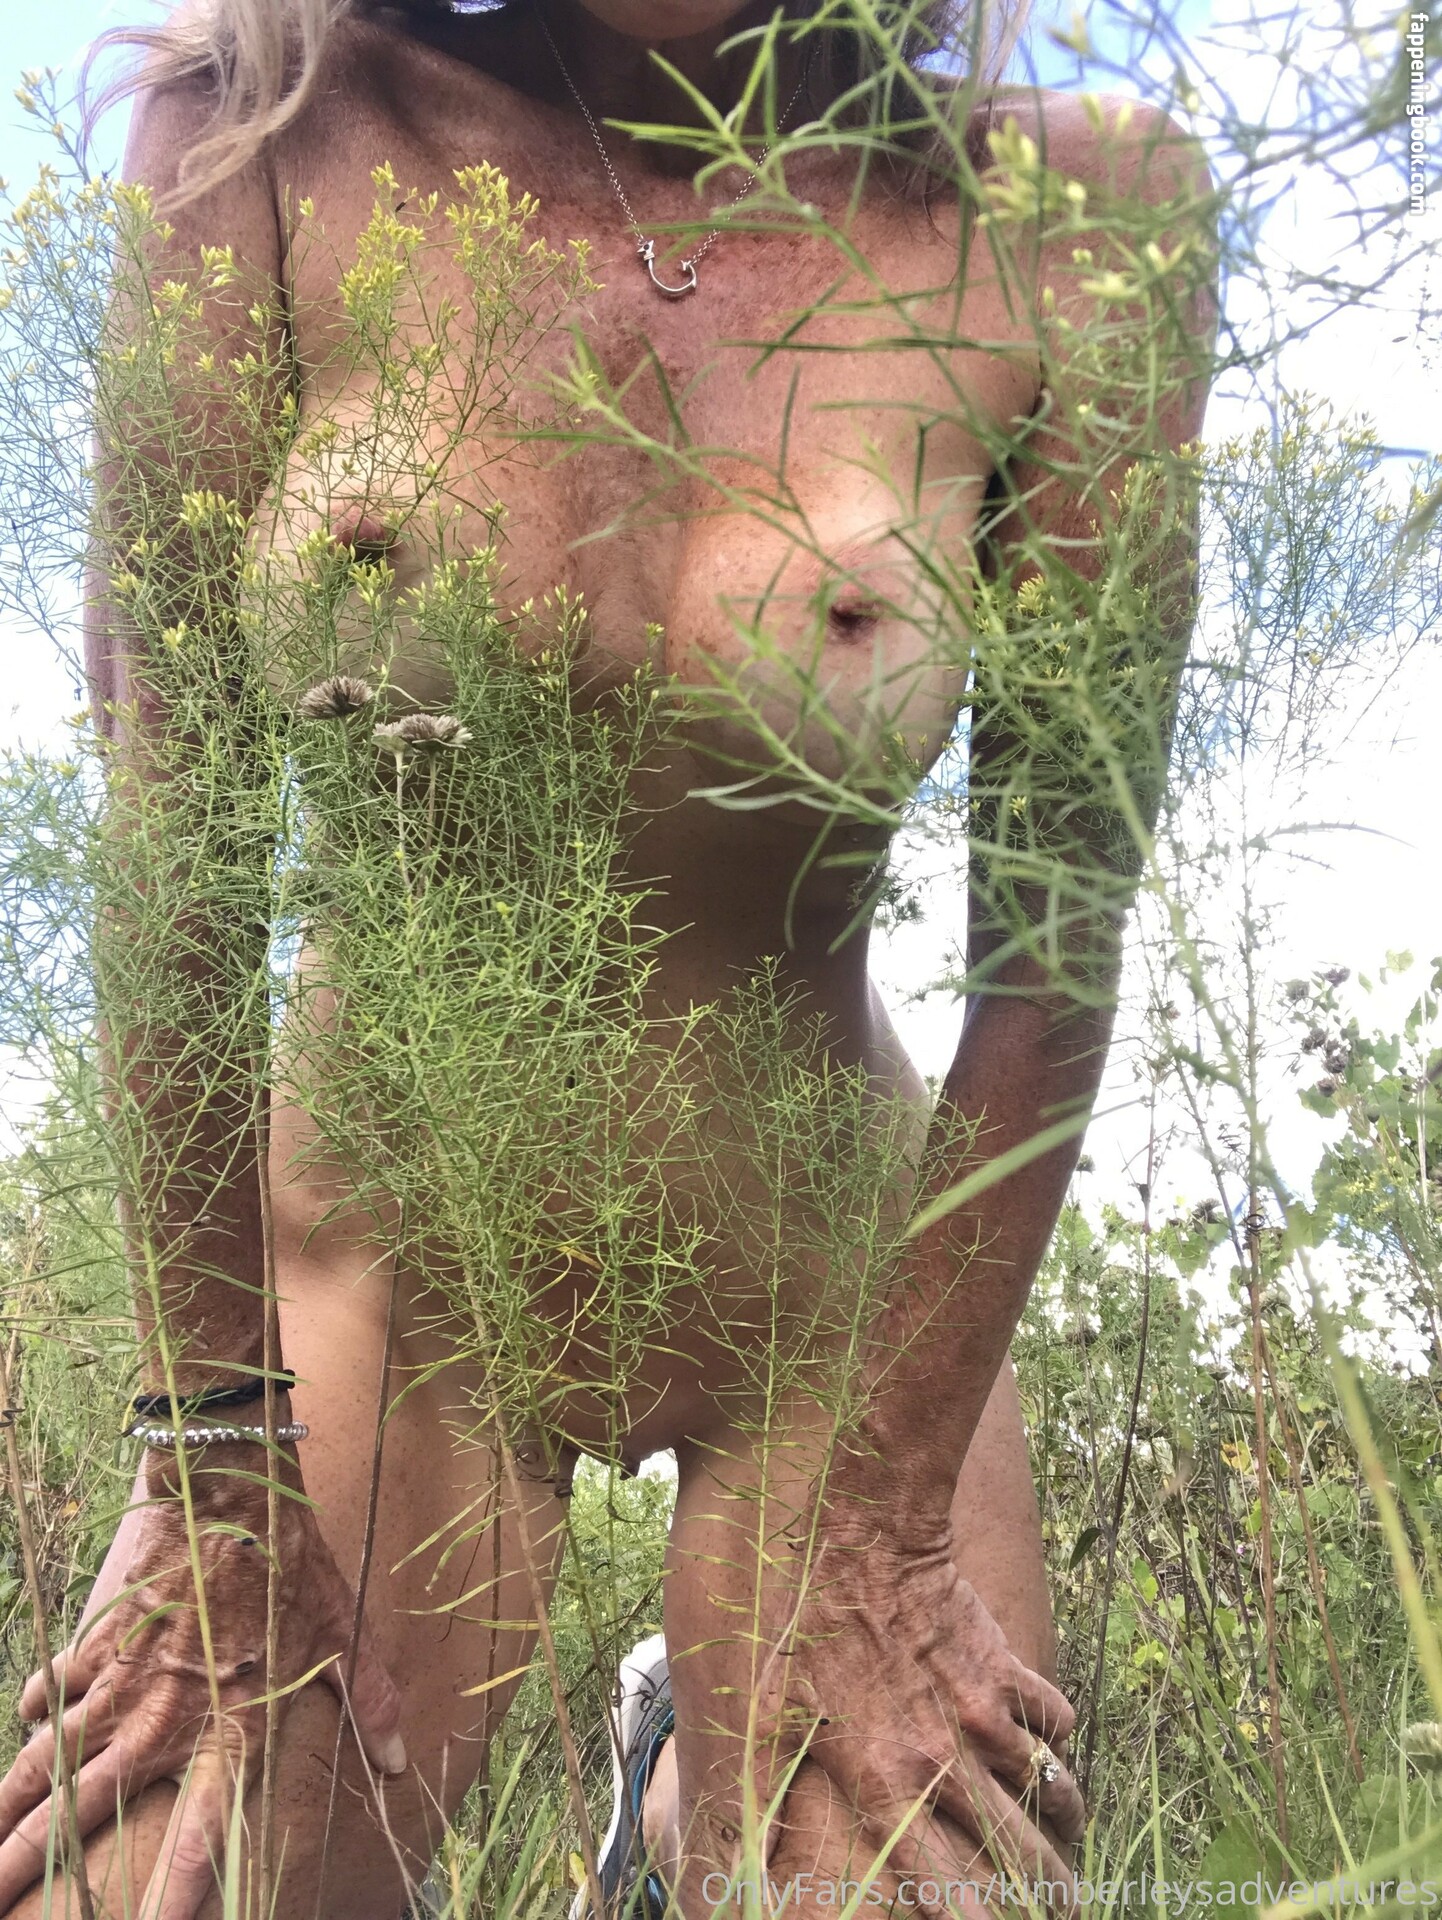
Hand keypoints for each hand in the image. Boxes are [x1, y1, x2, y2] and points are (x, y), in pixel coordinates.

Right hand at [0, 1440, 404, 1919]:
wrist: (224, 1484)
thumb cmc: (291, 1558)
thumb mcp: (342, 1627)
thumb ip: (370, 1698)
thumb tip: (397, 1761)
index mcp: (226, 1727)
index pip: (195, 1839)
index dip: (171, 1902)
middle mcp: (158, 1720)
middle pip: (74, 1815)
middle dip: (25, 1868)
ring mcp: (116, 1684)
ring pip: (43, 1767)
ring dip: (6, 1814)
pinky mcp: (92, 1644)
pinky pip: (49, 1696)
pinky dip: (33, 1719)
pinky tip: (25, 1731)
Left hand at [750, 1523, 1085, 1916]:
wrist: (862, 1543)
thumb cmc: (804, 1633)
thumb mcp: (766, 1720)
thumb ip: (758, 1800)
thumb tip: (735, 1875)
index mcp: (887, 1786)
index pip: (950, 1893)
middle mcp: (945, 1762)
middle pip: (1020, 1856)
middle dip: (1049, 1897)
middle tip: (1063, 1913)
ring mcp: (984, 1715)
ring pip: (1049, 1791)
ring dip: (1061, 1824)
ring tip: (1064, 1845)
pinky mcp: (1005, 1669)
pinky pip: (1054, 1722)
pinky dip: (1055, 1741)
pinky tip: (1044, 1748)